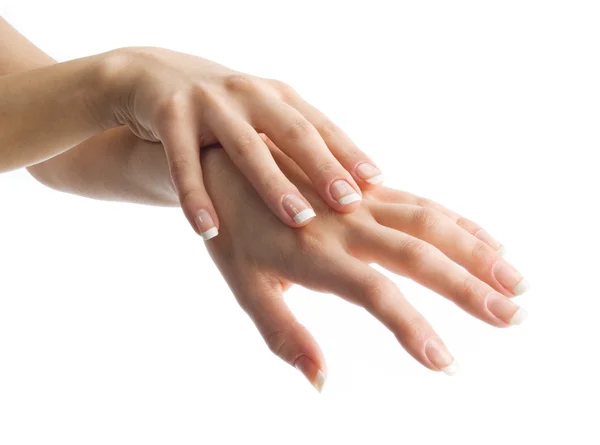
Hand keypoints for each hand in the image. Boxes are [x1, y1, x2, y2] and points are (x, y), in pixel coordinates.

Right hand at [102, 47, 382, 237]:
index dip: (348, 152)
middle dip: (324, 168)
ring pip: (246, 147)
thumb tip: (338, 184)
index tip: (376, 183)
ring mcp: (209, 102)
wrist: (152, 73)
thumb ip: (290, 143)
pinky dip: (196, 196)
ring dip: (274, 184)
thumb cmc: (221, 109)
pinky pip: (184, 162)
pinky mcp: (170, 114)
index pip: (320, 125)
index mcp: (276, 96)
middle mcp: (249, 93)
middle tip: (350, 203)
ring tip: (299, 220)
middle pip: (293, 132)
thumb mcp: (258, 115)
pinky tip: (208, 230)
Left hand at [201, 138, 528, 390]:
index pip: (375, 293)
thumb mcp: (245, 289)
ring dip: (476, 251)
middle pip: (418, 254)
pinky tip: (487, 240)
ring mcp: (361, 201)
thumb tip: (321, 382)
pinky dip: (459, 222)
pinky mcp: (368, 187)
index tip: (446, 362)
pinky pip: (421, 201)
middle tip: (512, 315)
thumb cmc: (232, 232)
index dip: (412, 327)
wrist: (226, 161)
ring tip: (516, 280)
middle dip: (468, 286)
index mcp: (313, 255)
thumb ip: (285, 334)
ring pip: (429, 221)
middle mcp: (345, 225)